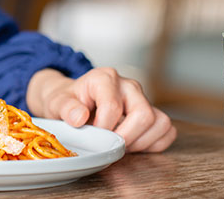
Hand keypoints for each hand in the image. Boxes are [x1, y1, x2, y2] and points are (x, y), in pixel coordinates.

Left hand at [26, 68, 175, 151]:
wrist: (72, 101)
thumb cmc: (67, 101)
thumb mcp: (57, 102)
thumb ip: (65, 108)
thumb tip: (79, 117)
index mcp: (105, 78)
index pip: (113, 107)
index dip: (103, 129)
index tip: (92, 134)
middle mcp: (128, 86)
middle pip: (143, 114)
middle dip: (126, 137)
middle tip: (109, 144)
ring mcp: (143, 99)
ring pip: (160, 123)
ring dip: (141, 142)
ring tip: (120, 144)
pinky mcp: (152, 112)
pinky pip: (166, 131)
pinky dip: (153, 144)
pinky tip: (133, 144)